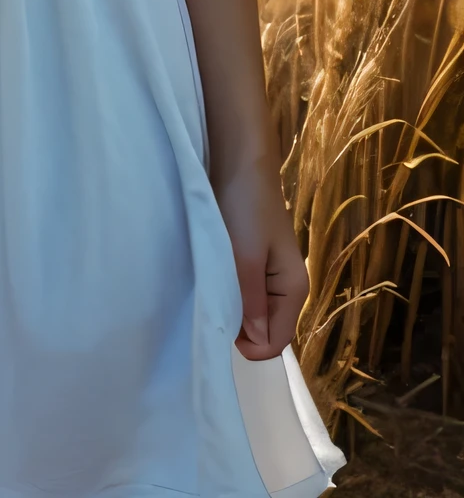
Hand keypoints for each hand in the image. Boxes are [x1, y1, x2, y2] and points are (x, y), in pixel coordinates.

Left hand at [215, 160, 309, 360]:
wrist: (240, 162)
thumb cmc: (245, 207)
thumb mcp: (246, 257)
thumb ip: (251, 301)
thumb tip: (256, 344)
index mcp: (295, 290)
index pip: (276, 343)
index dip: (249, 344)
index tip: (220, 325)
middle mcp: (288, 288)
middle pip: (265, 330)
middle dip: (240, 326)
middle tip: (212, 301)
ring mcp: (272, 276)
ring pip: (253, 312)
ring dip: (233, 306)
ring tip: (212, 285)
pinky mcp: (256, 262)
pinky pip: (246, 292)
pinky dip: (230, 290)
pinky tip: (215, 275)